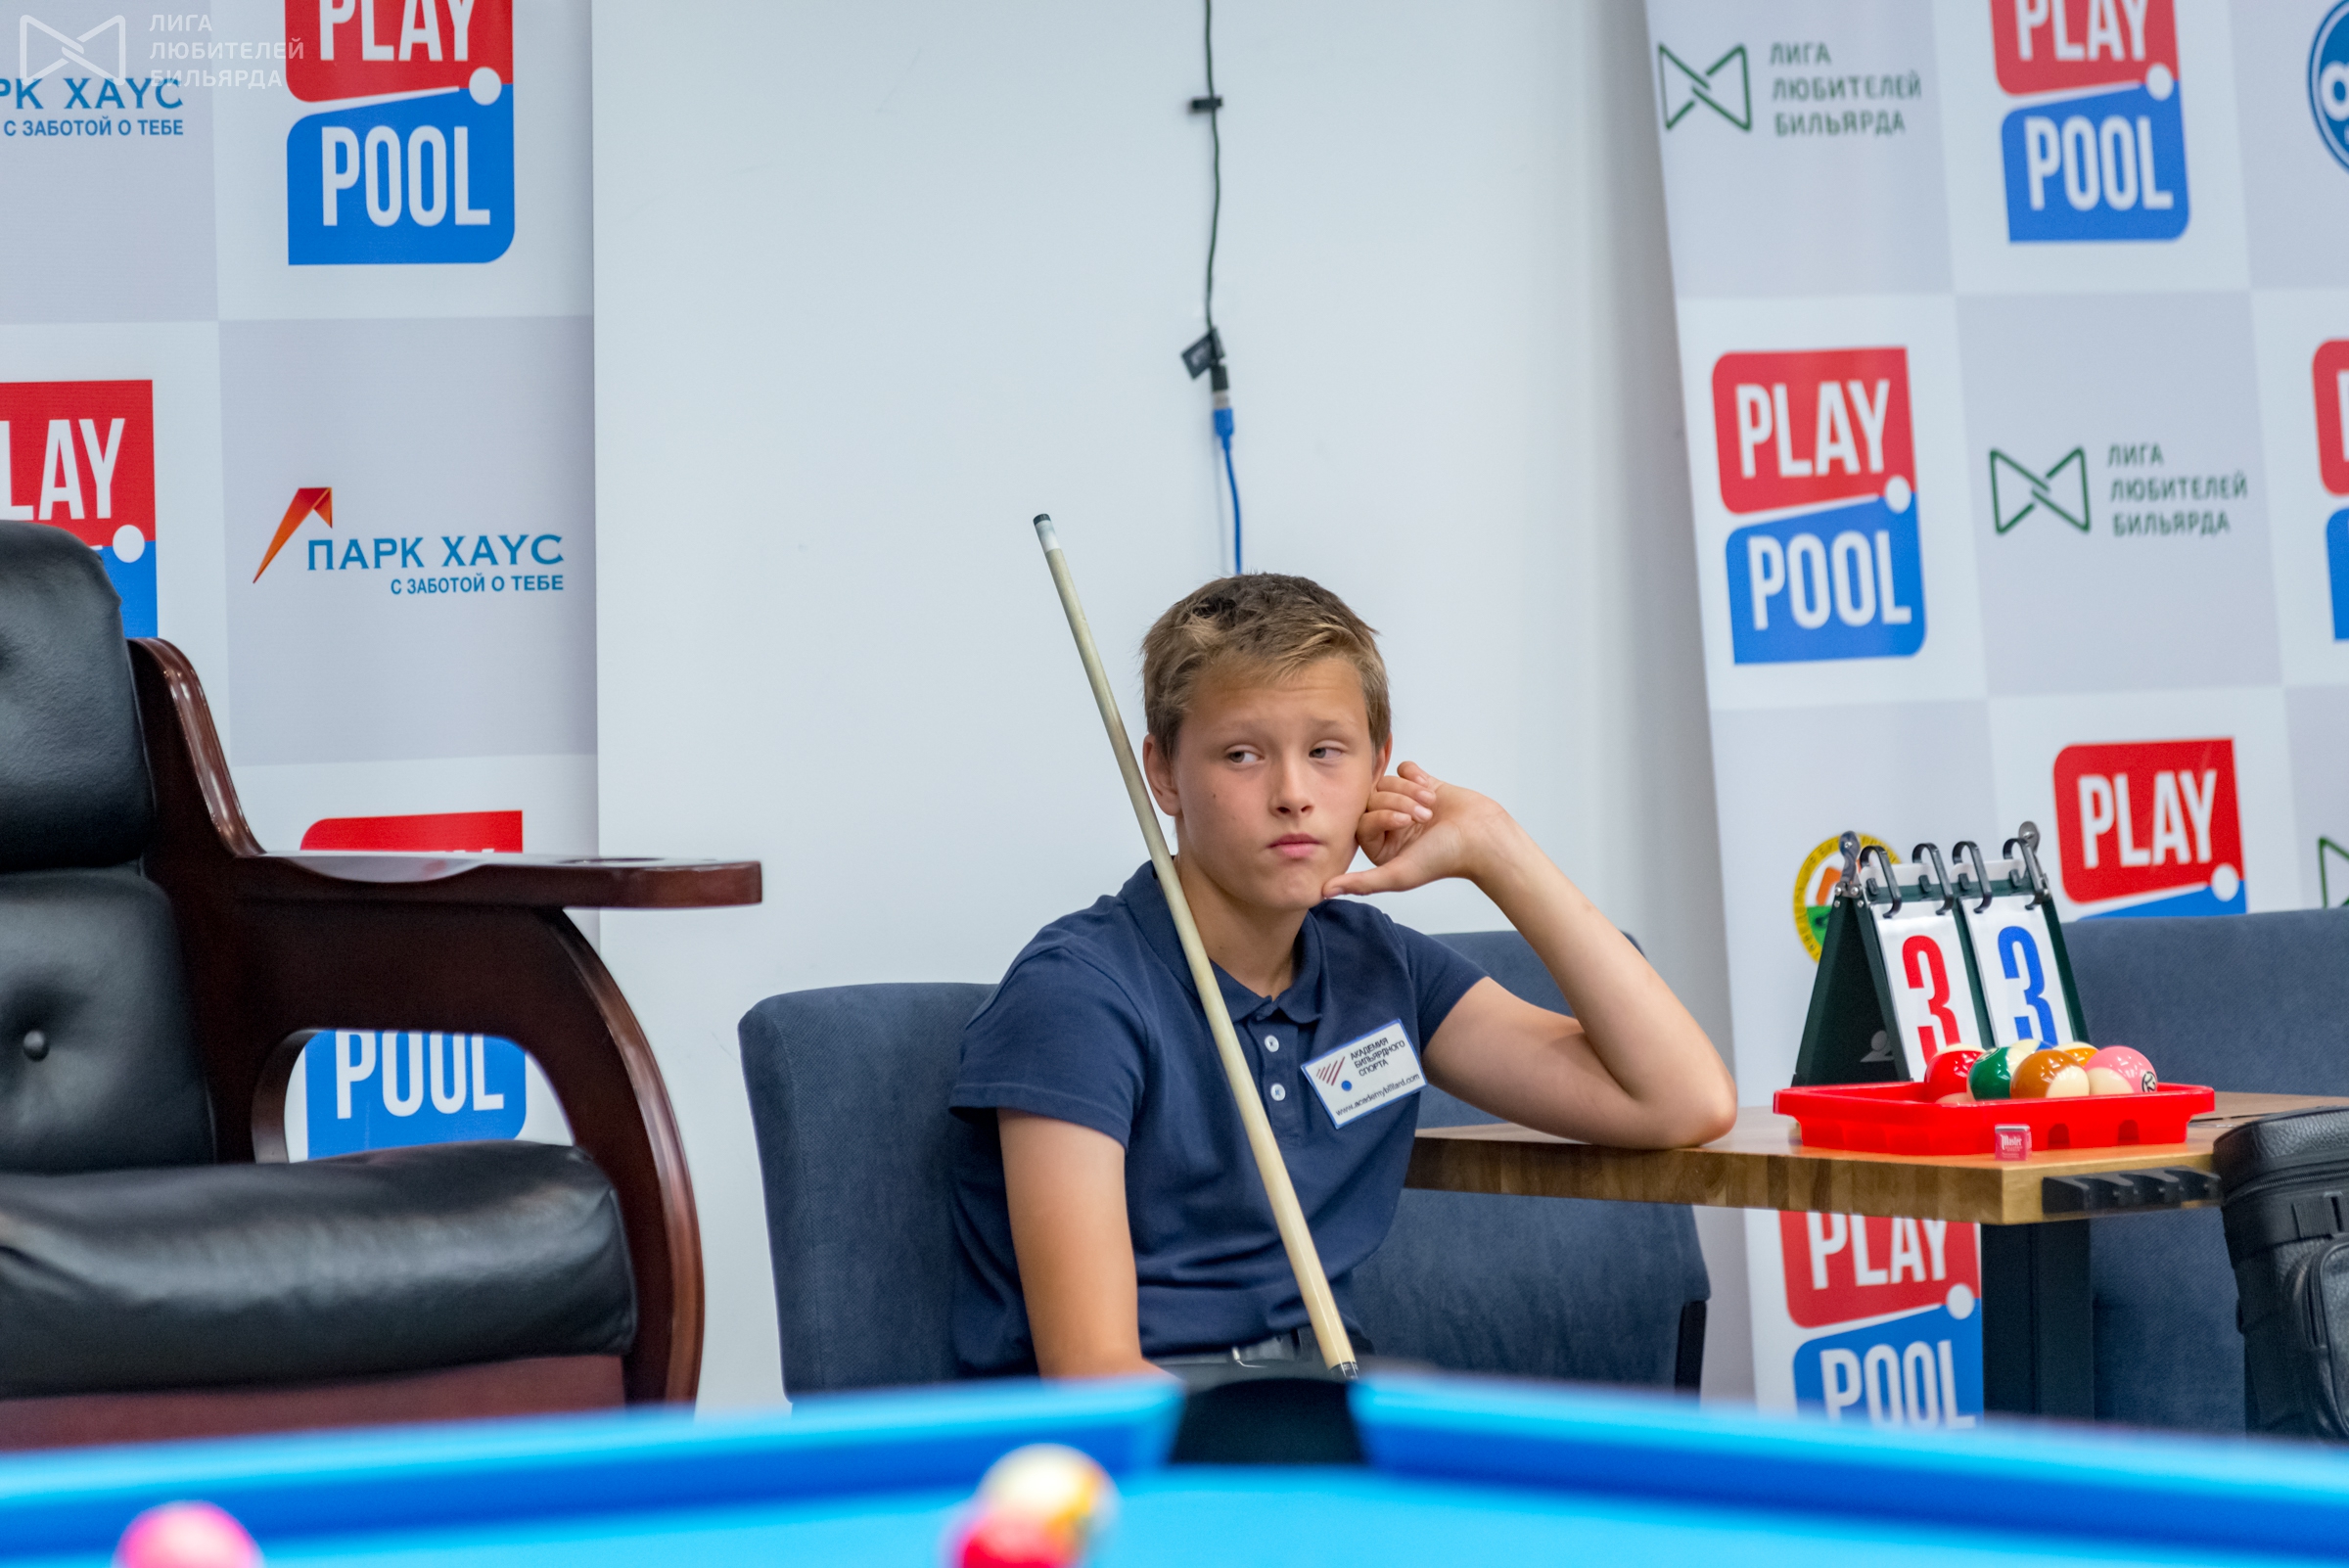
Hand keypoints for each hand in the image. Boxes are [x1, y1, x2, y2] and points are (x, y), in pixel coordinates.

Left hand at [1325, 762, 1513, 897]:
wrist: (1482, 836)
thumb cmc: (1444, 859)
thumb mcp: (1397, 875)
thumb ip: (1360, 883)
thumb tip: (1322, 892)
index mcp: (1381, 846)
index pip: (1362, 818)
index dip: (1382, 815)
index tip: (1406, 823)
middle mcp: (1390, 824)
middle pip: (1373, 797)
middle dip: (1399, 802)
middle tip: (1424, 816)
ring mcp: (1405, 802)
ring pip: (1388, 781)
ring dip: (1411, 791)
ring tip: (1432, 807)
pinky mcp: (1422, 785)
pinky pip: (1404, 768)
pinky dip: (1417, 776)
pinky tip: (1431, 788)